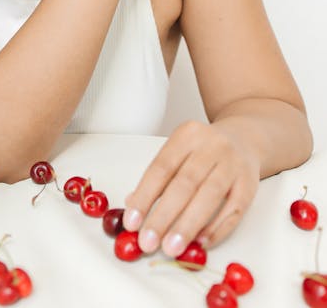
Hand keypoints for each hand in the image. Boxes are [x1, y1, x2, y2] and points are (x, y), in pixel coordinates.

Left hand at [122, 120, 259, 255]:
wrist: (244, 139)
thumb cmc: (205, 150)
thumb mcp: (179, 151)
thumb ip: (159, 176)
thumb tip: (133, 205)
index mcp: (187, 135)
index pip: (161, 167)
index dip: (145, 196)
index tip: (132, 222)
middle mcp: (211, 145)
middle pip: (184, 183)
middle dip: (163, 216)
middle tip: (148, 241)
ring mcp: (233, 163)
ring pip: (209, 196)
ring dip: (188, 225)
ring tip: (172, 247)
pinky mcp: (250, 183)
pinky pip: (234, 209)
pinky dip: (217, 228)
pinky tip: (201, 242)